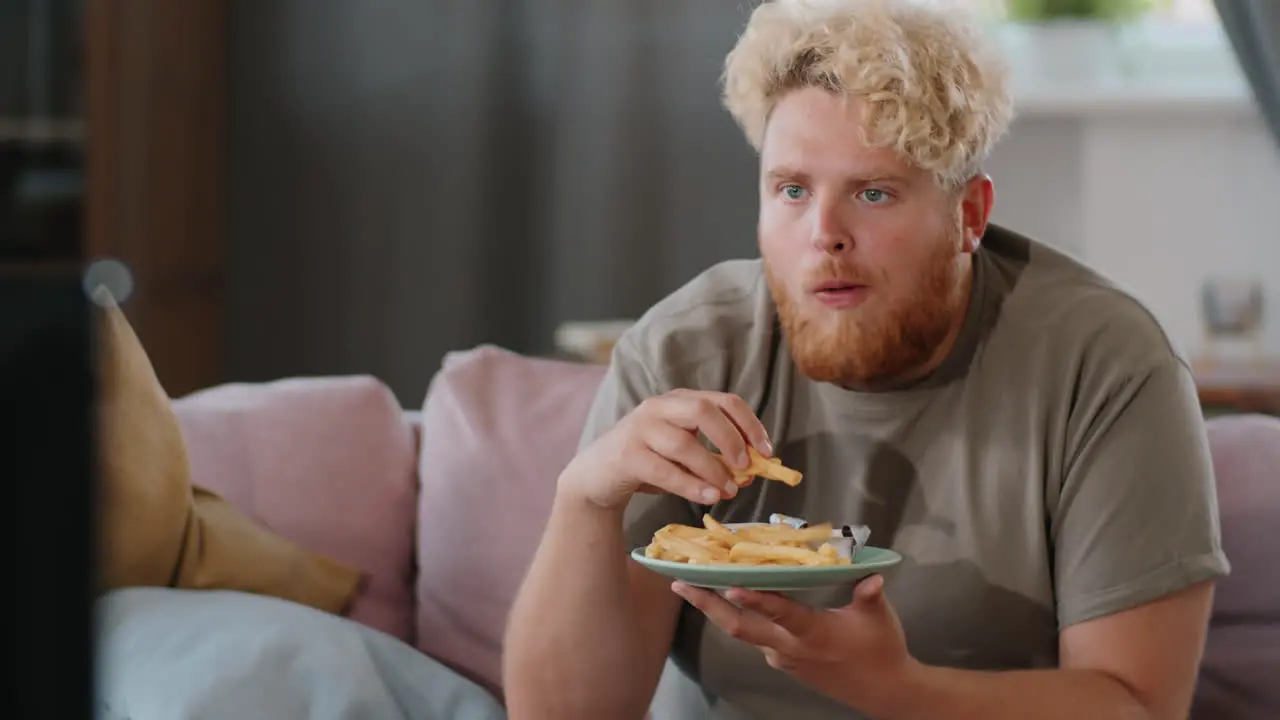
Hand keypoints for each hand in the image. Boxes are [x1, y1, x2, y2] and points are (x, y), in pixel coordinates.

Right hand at [559, 389, 772, 509]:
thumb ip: (713, 459)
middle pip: (703, 411)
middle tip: (746, 467)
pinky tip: (708, 497)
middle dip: (731, 439)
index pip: (723, 401)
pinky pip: (664, 470)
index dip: (750, 424)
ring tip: (728, 491)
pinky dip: (691, 485)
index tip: (767, 451)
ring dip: (713, 470)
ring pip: (684, 444)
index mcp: (679, 401)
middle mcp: (659, 407)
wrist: (596, 476)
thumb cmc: (647, 463)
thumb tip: (751, 473)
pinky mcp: (626, 454)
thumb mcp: (684, 456)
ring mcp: (640, 428)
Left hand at [672, 575, 915, 713]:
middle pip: (740, 627)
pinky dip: (740, 618)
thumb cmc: (882, 650)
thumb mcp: (879, 619)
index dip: (755, 600)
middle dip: (707, 605)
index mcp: (812, 633)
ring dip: (717, 611)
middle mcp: (789, 646)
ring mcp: (782, 656)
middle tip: (681, 583)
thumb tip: (872, 575)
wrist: (883, 691)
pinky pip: (755, 637)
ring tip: (694, 585)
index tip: (728, 587)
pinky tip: (732, 600)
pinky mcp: (783, 660)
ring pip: (743, 632)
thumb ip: (869, 594)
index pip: (779, 613)